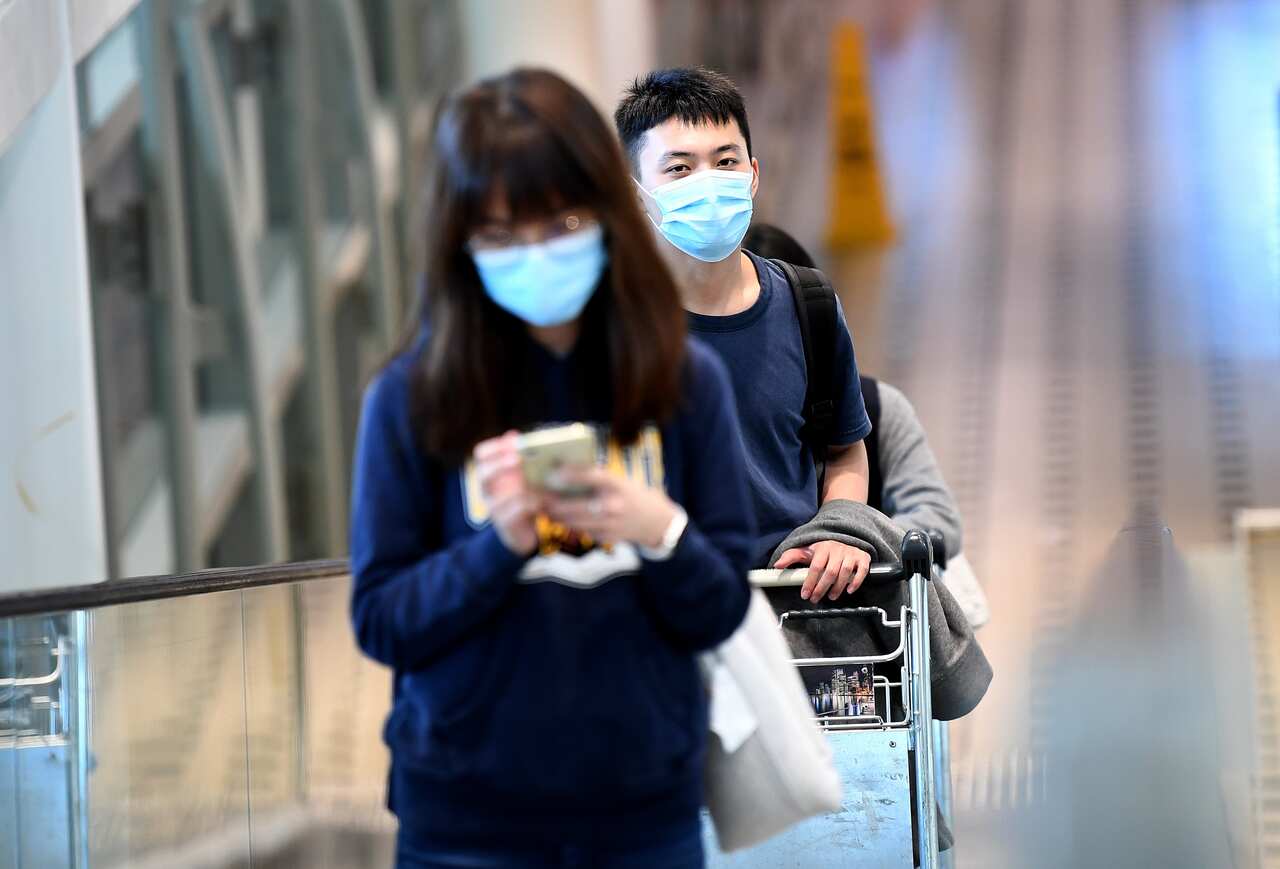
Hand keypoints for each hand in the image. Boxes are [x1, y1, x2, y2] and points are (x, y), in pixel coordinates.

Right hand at [474, 432, 540, 556]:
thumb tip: (514, 434)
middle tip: (519, 459)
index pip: (481, 454)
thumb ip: (521, 456)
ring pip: (500, 496)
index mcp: (491, 473)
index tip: (515, 441)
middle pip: (484, 472)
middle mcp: (487, 490)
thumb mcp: (525, 475)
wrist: (526, 531)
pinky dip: (531, 504)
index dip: (495, 446)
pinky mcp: (505, 524)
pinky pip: (515, 512)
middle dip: (501, 464)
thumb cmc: (526, 497)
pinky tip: (545, 501)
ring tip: (539, 482)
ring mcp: (494, 508)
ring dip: (521, 488)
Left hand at [542, 466, 676, 547]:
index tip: (552, 472)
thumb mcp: (621, 480)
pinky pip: (582, 531)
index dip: (570, 474)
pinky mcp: (608, 538)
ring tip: (544, 508)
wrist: (656, 521)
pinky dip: (570, 525)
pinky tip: (561, 519)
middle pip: (575, 506)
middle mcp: (614, 505)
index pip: (592, 476)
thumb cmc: (632, 495)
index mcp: (618, 485)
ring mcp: (611, 524)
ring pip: (574, 522)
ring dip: (557, 516)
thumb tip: (564, 469)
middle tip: (538, 497)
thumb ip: (597, 477)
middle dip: (554, 503)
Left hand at [774, 541, 871, 601]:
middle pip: (830, 572)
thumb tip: (777, 565)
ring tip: (831, 597)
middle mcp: (838, 549)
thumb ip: (791, 557)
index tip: (805, 594)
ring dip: (837, 587)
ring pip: (845, 572)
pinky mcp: (862, 558)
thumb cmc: (823, 550)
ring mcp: (851, 553)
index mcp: (823, 548)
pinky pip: (861, 570)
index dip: (810, 582)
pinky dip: (856, 582)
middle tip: (815, 599)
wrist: (844, 539)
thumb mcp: (806, 551)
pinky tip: (849, 590)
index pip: (815, 566)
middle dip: (821, 588)